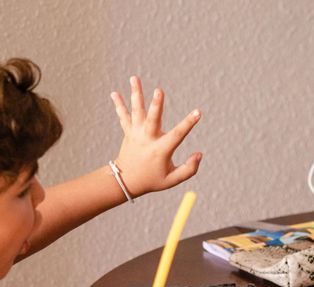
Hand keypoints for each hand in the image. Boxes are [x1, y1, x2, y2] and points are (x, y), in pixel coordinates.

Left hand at [110, 76, 201, 196]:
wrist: (126, 182)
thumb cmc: (152, 180)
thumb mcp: (172, 180)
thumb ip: (189, 169)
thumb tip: (200, 154)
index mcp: (160, 150)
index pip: (177, 135)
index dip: (188, 123)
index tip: (198, 112)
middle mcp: (147, 139)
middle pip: (152, 119)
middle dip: (156, 105)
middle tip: (159, 90)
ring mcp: (136, 134)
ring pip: (136, 112)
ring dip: (136, 94)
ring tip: (134, 78)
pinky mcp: (128, 132)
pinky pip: (124, 116)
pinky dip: (119, 105)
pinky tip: (114, 93)